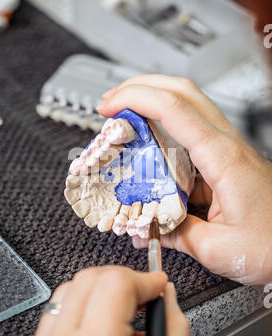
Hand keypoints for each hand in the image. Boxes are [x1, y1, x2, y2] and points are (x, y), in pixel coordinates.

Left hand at [20, 266, 188, 335]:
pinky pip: (58, 312)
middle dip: (123, 280)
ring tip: (123, 311)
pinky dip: (82, 308)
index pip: (116, 282)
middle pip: (91, 277)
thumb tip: (164, 293)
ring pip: (71, 288)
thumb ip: (173, 325)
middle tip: (143, 294)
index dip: (144, 278)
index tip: (157, 284)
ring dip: (101, 291)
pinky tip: (101, 325)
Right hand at [98, 75, 271, 285]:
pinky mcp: (227, 160)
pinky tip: (150, 152)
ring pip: (187, 107)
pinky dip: (165, 134)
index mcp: (223, 158)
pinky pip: (191, 136)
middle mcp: (226, 145)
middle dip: (141, 87)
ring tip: (125, 121)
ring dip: (152, 106)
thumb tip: (148, 227)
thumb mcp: (218, 248)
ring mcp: (227, 149)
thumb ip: (176, 234)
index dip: (135, 99)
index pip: (173, 109)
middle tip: (111, 101)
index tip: (109, 106)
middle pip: (181, 91)